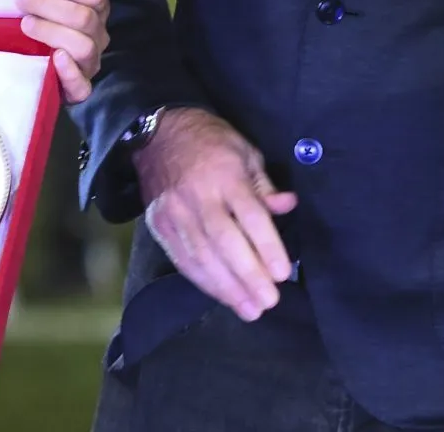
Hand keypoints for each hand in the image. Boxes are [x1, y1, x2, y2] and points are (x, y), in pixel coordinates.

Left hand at [15, 0, 109, 101]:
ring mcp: (89, 63)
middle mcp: (97, 34)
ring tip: (26, 25)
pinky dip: (69, 72)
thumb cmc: (39, 10)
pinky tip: (53, 58)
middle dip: (49, 6)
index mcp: (94, 7)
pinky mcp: (76, 89)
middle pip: (85, 18)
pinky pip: (83, 86)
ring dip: (52, 32)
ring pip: (83, 47)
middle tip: (21, 0)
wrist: (19, 53)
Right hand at [134, 107, 297, 320]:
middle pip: (224, 242)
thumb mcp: (244, 151)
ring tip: (250, 310)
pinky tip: (222, 296)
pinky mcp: (159, 225)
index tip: (282, 274)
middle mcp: (198, 197)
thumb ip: (264, 185)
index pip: (249, 216)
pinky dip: (203, 281)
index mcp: (224, 175)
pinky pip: (182, 259)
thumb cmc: (209, 142)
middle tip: (269, 301)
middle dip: (248, 275)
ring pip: (201, 256)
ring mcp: (175, 213)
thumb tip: (287, 206)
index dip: (267, 246)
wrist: (156, 134)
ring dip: (227, 287)